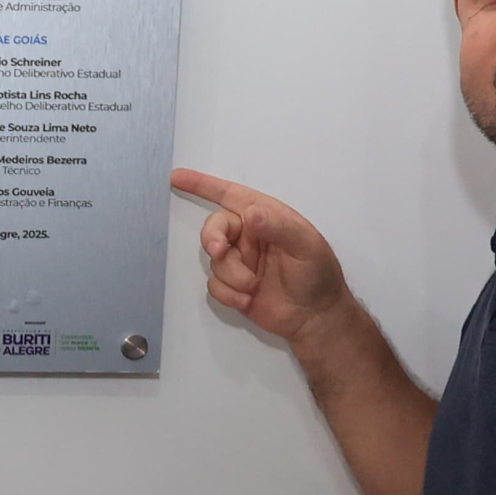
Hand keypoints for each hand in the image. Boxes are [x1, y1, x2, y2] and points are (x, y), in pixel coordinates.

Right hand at [169, 170, 353, 346]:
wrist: (315, 317)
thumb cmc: (317, 274)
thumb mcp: (306, 245)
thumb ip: (279, 227)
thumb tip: (250, 213)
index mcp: (266, 216)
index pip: (230, 195)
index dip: (203, 185)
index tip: (177, 178)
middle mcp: (249, 235)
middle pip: (214, 228)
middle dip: (212, 239)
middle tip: (219, 251)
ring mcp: (239, 261)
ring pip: (214, 261)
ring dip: (231, 276)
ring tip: (253, 287)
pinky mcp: (233, 286)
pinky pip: (214, 285)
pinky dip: (228, 294)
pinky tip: (248, 300)